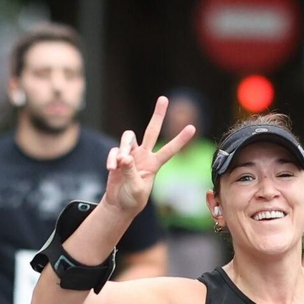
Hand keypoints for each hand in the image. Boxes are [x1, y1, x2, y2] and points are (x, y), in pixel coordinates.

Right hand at [105, 96, 196, 214]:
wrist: (119, 205)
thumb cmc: (132, 199)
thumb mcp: (135, 189)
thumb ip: (130, 172)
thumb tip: (124, 156)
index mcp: (154, 164)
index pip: (169, 150)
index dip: (180, 139)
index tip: (192, 127)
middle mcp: (144, 155)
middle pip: (152, 130)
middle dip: (158, 115)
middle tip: (163, 98)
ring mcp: (130, 155)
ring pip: (128, 137)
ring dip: (123, 146)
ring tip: (120, 162)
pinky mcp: (117, 157)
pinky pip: (114, 151)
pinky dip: (111, 158)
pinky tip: (111, 169)